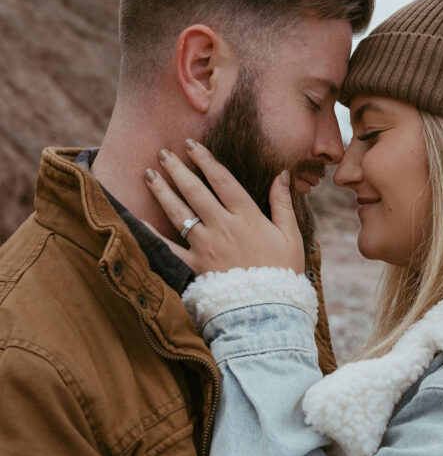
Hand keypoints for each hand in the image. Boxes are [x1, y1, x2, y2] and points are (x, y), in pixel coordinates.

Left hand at [144, 140, 304, 274]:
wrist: (269, 311)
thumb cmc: (284, 273)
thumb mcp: (291, 236)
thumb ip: (282, 203)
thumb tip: (281, 174)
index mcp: (247, 217)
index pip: (222, 180)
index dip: (205, 159)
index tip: (191, 144)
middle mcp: (223, 227)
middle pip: (195, 191)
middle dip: (177, 168)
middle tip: (162, 152)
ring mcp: (206, 247)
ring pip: (179, 213)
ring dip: (162, 191)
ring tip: (148, 174)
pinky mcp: (195, 267)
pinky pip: (168, 249)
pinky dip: (152, 234)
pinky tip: (138, 219)